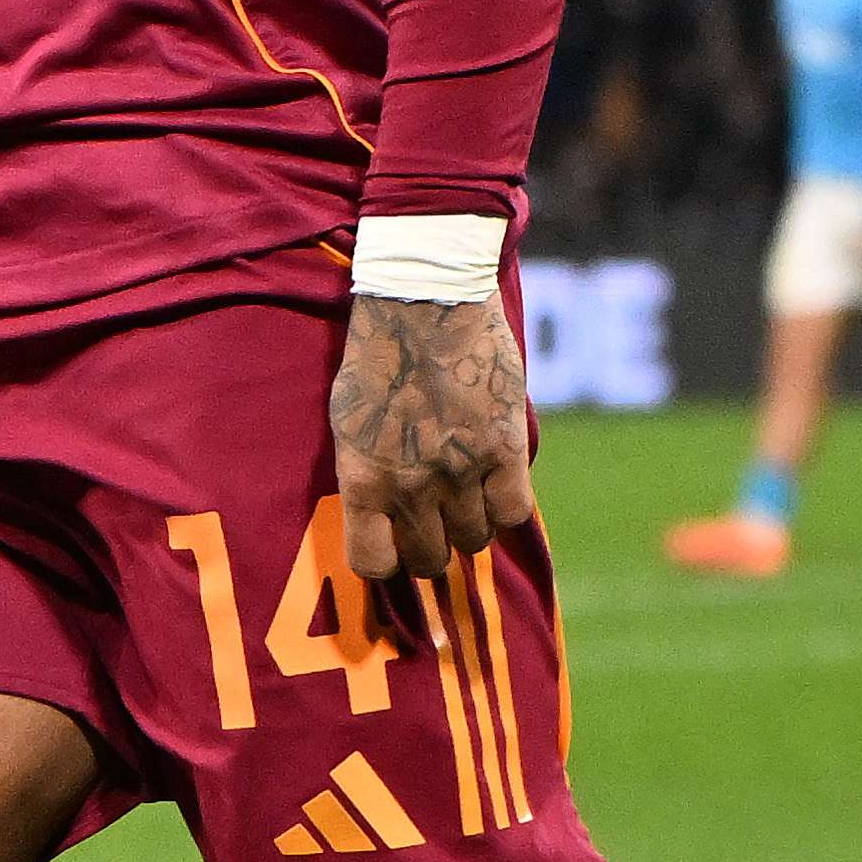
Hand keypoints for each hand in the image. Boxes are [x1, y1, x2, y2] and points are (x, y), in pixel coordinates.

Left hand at [333, 290, 538, 586]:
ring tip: (467, 497)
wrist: (425, 298)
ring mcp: (460, 471)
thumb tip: (378, 514)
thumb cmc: (378, 353)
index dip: (387, 560)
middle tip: (435, 521)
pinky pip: (513, 512)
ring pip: (474, 540)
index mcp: (363, 479)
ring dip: (471, 525)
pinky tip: (497, 485)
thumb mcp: (348, 420)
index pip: (372, 563)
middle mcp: (410, 486)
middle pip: (429, 558)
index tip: (394, 545)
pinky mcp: (503, 449)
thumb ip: (365, 473)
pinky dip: (506, 507)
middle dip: (431, 546)